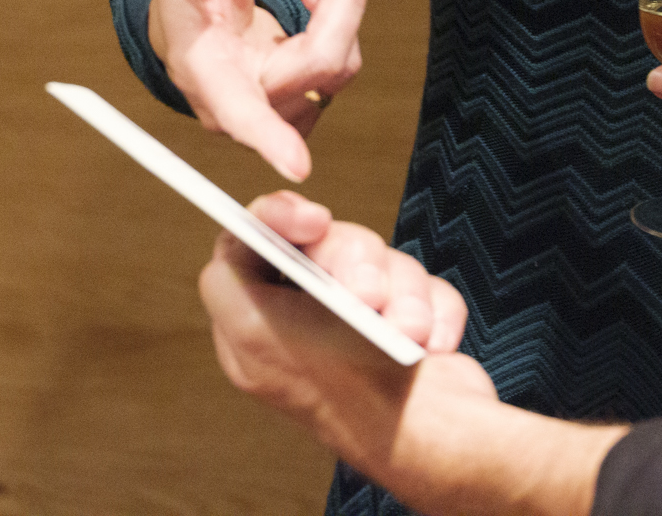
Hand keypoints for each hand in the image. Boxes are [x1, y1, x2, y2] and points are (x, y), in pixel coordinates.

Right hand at [148, 0, 366, 180]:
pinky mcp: (307, 98)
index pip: (240, 113)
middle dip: (340, 4)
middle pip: (317, 67)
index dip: (268, 139)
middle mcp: (245, 102)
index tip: (299, 168)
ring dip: (340, 3)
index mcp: (207, 75)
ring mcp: (280, 106)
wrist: (195, 20)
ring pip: (339, 64)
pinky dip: (340, 15)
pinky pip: (343, 61)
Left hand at [200, 194, 618, 514]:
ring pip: (385, 262)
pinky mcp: (414, 330)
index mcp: (263, 325)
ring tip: (408, 334)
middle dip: (359, 268)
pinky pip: (428, 287)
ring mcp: (365, 326)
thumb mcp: (255, 333)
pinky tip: (433, 344)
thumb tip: (235, 243)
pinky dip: (436, 311)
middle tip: (367, 300)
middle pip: (329, 246)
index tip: (313, 220)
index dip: (281, 217)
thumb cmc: (345, 391)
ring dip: (404, 295)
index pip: (256, 244)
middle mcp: (309, 323)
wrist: (434, 443)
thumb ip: (226, 280)